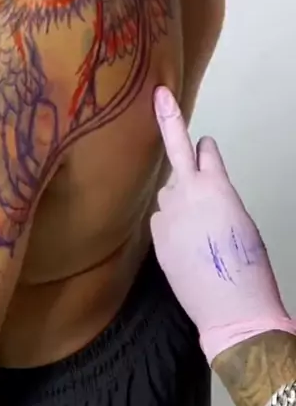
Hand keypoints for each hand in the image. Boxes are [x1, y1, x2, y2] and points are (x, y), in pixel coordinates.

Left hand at [151, 86, 294, 363]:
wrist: (232, 309)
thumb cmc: (247, 267)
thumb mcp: (242, 221)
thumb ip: (219, 198)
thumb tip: (206, 194)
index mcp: (217, 186)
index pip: (206, 151)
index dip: (206, 147)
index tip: (195, 129)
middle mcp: (187, 193)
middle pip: (176, 152)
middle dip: (169, 123)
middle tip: (161, 96)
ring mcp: (167, 214)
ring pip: (168, 193)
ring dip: (178, 199)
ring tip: (198, 229)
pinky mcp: (156, 235)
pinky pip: (161, 218)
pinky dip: (170, 223)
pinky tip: (187, 244)